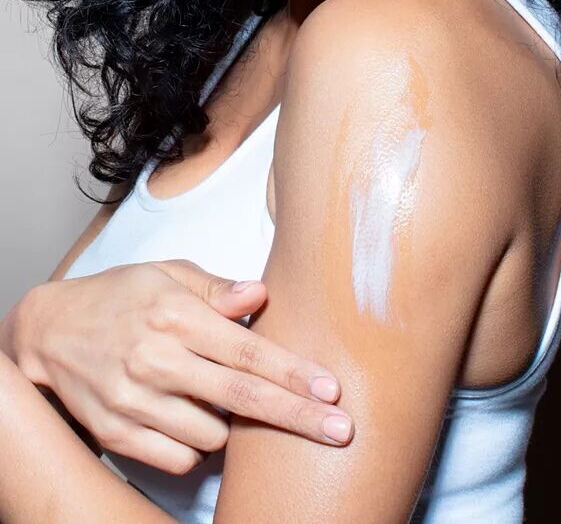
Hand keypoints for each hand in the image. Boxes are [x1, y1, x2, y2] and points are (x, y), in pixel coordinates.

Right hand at [9, 260, 352, 474]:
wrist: (47, 332)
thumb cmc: (118, 296)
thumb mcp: (166, 273)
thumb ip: (216, 288)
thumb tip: (260, 294)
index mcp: (175, 316)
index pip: (247, 350)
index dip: (294, 373)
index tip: (331, 391)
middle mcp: (156, 360)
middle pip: (242, 398)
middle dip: (298, 417)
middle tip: (340, 430)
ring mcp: (134, 401)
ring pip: (213, 436)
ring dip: (231, 425)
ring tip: (218, 397)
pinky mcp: (116, 433)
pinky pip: (178, 459)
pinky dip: (196, 447)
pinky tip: (191, 419)